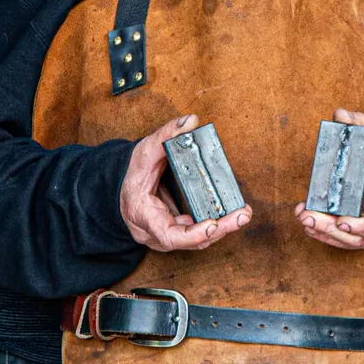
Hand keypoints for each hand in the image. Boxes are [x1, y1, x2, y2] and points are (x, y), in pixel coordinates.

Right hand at [120, 114, 251, 251]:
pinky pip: (196, 235)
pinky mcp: (175, 232)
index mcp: (143, 214)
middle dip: (219, 229)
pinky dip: (215, 226)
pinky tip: (231, 214)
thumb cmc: (132, 174)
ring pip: (196, 242)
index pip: (168, 234)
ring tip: (242, 214)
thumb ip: (166, 135)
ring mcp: (164, 236)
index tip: (213, 224)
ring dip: (222, 229)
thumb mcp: (144, 152)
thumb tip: (191, 121)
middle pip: (189, 241)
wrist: (120, 188)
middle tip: (242, 215)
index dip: (192, 234)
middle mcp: (153, 232)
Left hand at [295, 108, 363, 250]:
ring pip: (345, 240)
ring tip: (303, 215)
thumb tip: (340, 114)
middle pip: (357, 238)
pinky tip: (308, 222)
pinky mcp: (358, 231)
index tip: (343, 221)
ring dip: (322, 231)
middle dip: (330, 229)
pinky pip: (340, 237)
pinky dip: (323, 232)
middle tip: (308, 217)